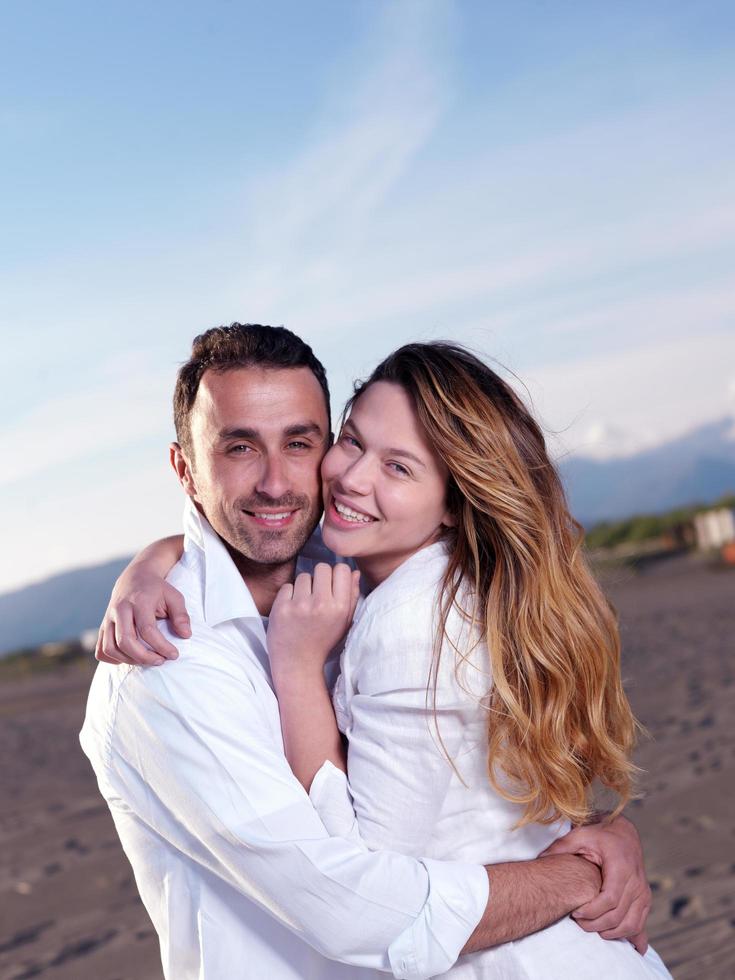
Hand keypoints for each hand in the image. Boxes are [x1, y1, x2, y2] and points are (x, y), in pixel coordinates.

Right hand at [96, 568, 190, 666]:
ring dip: (129, 660)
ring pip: (109, 648)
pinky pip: (100, 649)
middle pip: (125, 641)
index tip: (174, 654)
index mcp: (139, 601)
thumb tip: (186, 635)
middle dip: (143, 657)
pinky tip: (129, 657)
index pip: (147, 629)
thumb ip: (181, 615)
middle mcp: (119, 610)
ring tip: (147, 660)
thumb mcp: (174, 596)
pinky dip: (112, 659)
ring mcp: (108, 618)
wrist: (135, 577)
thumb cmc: (157, 589)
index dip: (161, 646)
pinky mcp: (102, 626)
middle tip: (160, 661)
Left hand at [267, 563, 360, 681]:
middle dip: (319, 577)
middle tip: (317, 593)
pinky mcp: (281, 608)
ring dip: (303, 587)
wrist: (297, 664)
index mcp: (340, 607)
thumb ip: (352, 596)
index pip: (341, 569)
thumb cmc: (323, 642)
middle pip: (322, 567)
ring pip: (303, 576)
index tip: (331, 584)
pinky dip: (289, 595)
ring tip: (304, 604)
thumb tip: (355, 572)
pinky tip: (292, 610)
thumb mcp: (344, 622)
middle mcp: (321, 604)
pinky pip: (287, 586)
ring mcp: (300, 605)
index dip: (336, 574)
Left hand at [540, 814, 650, 952]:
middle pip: (618, 915)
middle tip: (578, 922)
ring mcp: (643, 892)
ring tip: (591, 928)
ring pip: (631, 924)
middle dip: (596, 924)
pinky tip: (618, 940)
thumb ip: (561, 846)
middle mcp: (636, 882)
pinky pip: (639, 923)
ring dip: (611, 933)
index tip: (575, 913)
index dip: (592, 911)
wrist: (624, 832)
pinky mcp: (645, 899)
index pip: (610, 899)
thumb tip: (539, 858)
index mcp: (621, 867)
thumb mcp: (580, 834)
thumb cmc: (600, 834)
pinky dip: (629, 935)